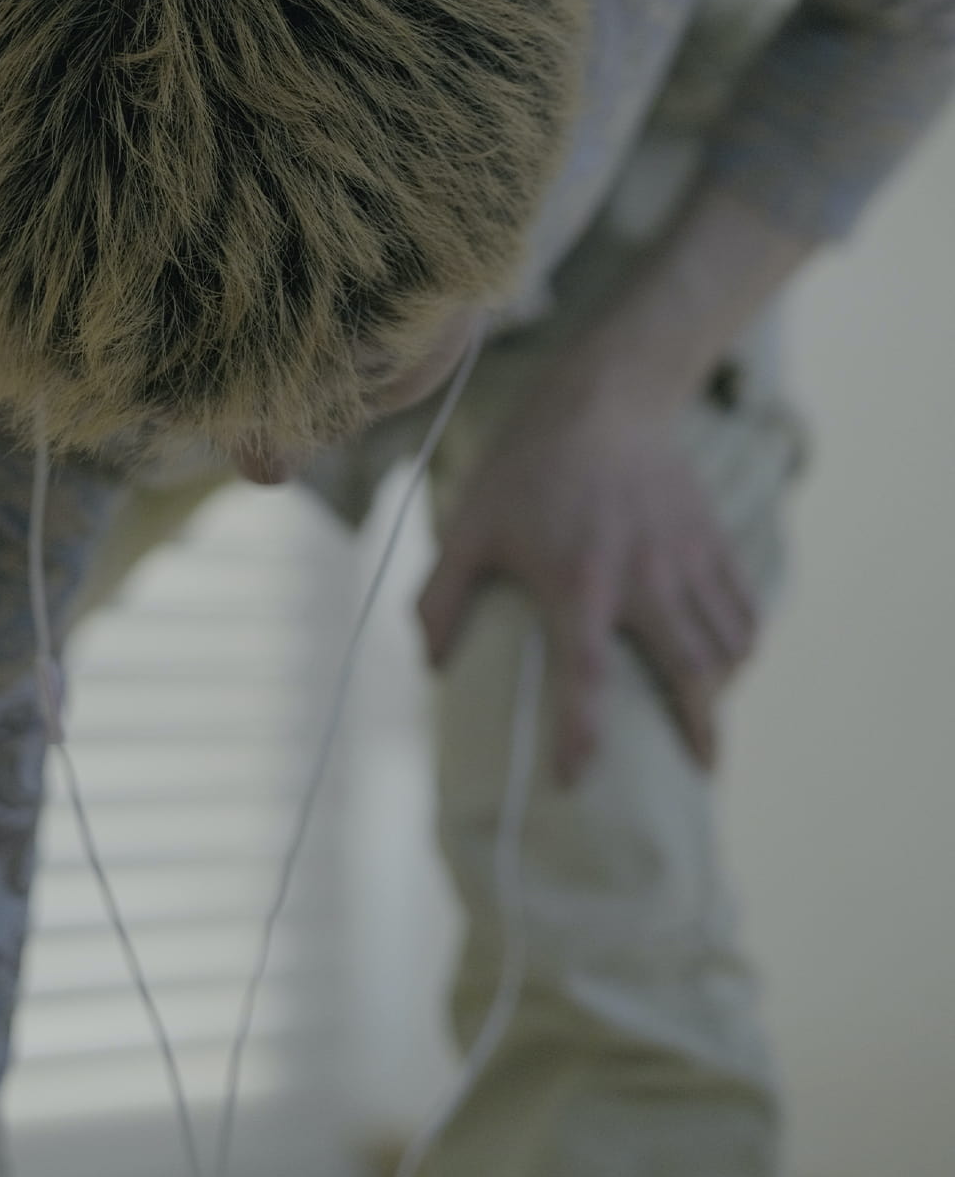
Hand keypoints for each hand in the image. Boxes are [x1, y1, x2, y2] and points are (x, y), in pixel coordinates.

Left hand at [416, 371, 758, 783]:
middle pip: (690, 672)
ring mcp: (686, 558)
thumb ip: (443, 595)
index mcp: (578, 579)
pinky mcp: (713, 540)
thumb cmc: (530, 464)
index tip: (576, 780)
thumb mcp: (469, 523)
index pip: (586, 674)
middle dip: (699, 730)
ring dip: (720, 691)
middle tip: (697, 771)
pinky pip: (744, 607)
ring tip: (705, 718)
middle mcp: (643, 576)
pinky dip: (741, 644)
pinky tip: (725, 661)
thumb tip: (432, 666)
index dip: (581, 734)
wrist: (607, 396)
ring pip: (726, 645)